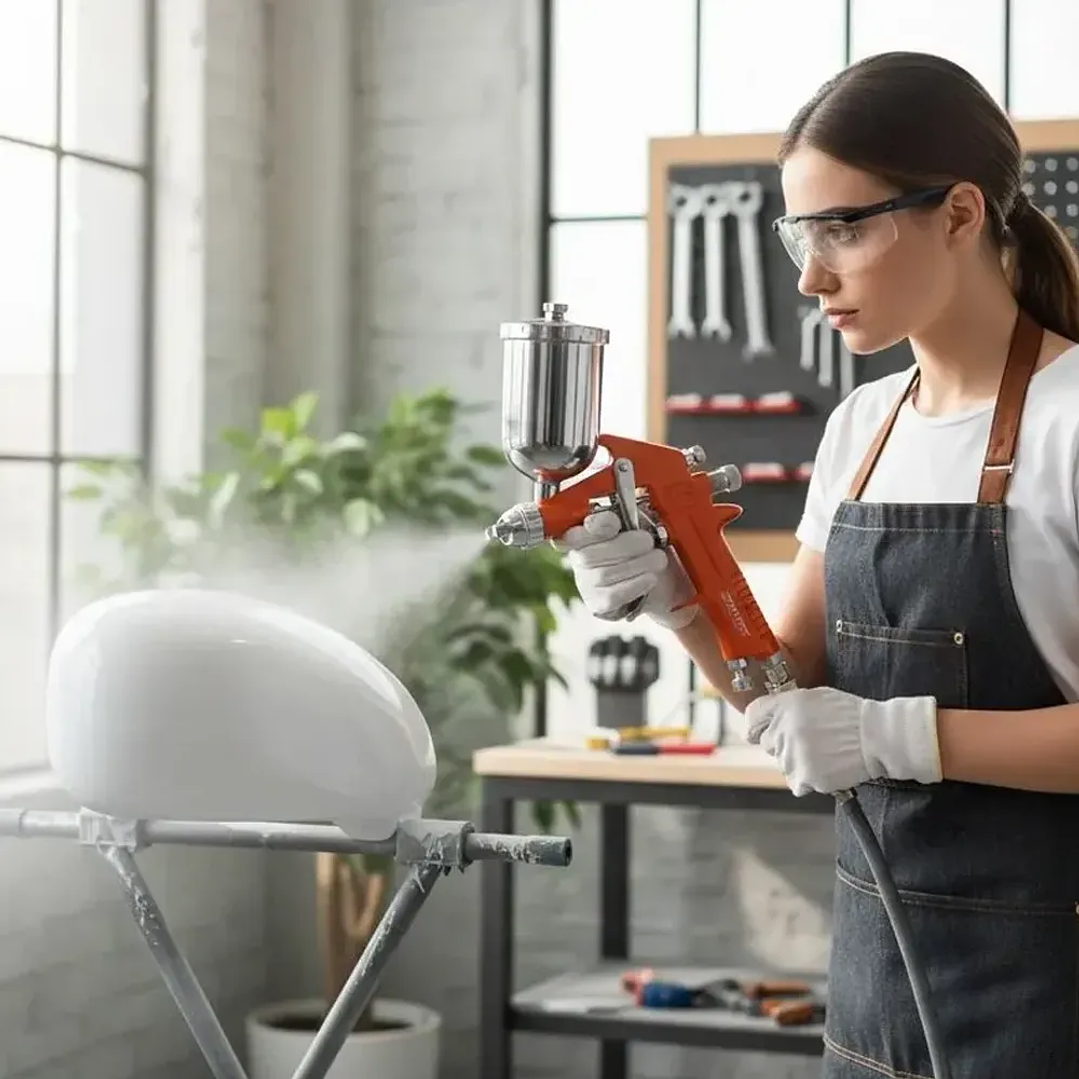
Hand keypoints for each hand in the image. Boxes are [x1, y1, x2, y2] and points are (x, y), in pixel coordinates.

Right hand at [552, 511, 698, 629]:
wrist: (661, 583)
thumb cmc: (642, 549)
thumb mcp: (636, 525)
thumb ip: (627, 517)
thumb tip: (626, 513)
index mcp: (583, 534)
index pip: (575, 532)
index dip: (593, 528)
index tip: (615, 523)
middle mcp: (578, 559)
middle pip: (589, 555)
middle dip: (626, 546)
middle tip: (648, 542)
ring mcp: (586, 583)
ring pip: (603, 575)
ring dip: (637, 565)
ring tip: (657, 559)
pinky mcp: (598, 604)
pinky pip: (613, 595)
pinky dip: (636, 585)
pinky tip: (650, 578)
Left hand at [743, 686, 941, 796]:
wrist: (876, 737)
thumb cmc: (851, 715)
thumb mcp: (816, 697)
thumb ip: (789, 706)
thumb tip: (772, 716)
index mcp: (785, 705)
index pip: (752, 716)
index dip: (754, 726)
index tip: (756, 733)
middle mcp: (784, 728)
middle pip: (767, 743)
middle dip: (782, 744)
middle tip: (808, 742)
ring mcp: (792, 754)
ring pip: (782, 765)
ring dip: (797, 763)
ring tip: (823, 754)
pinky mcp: (804, 776)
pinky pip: (796, 783)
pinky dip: (808, 780)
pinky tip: (825, 768)